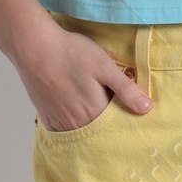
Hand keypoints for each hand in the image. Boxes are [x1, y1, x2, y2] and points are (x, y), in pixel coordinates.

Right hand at [11, 23, 151, 130]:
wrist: (34, 47)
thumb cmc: (71, 53)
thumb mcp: (105, 66)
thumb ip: (126, 89)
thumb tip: (147, 109)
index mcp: (95, 111)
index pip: (116, 126)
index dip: (124, 121)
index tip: (131, 118)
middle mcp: (78, 122)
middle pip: (99, 133)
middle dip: (108, 129)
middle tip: (113, 117)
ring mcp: (60, 121)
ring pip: (81, 133)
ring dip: (90, 130)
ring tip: (95, 118)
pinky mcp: (47, 117)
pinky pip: (63, 131)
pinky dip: (72, 129)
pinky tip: (76, 119)